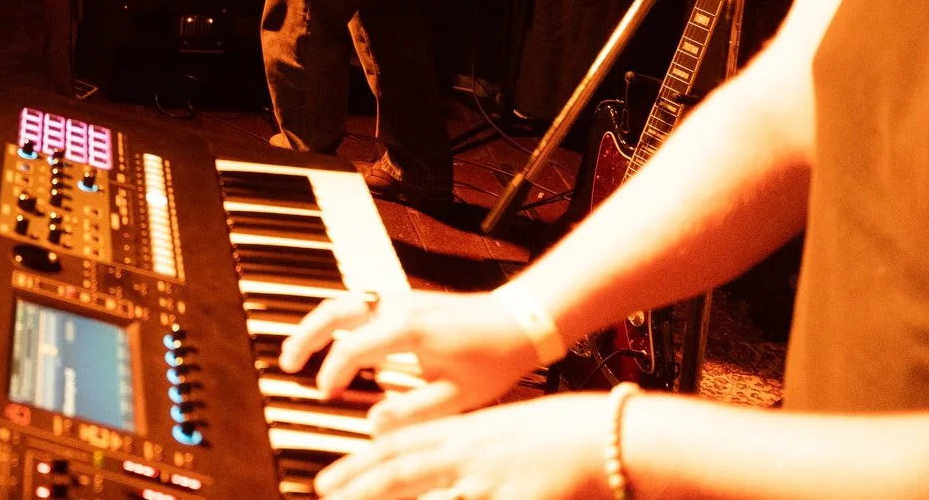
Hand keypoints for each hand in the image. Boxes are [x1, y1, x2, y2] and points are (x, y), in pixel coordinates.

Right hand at [283, 289, 546, 428]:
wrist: (518, 321)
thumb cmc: (493, 358)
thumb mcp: (457, 395)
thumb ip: (412, 411)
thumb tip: (372, 423)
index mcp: (407, 329)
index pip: (351, 348)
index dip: (333, 374)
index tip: (325, 395)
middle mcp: (397, 307)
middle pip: (334, 311)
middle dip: (304, 336)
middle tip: (286, 363)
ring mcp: (399, 299)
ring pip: (343, 302)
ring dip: (316, 324)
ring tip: (299, 349)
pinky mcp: (404, 300)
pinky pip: (358, 303)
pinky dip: (337, 319)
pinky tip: (335, 338)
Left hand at [310, 390, 612, 499]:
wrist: (604, 435)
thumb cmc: (554, 437)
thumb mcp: (496, 436)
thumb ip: (461, 451)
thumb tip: (437, 471)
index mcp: (461, 434)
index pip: (397, 448)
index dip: (358, 466)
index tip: (330, 482)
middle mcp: (466, 453)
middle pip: (399, 471)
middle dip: (357, 486)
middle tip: (324, 495)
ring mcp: (487, 478)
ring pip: (427, 493)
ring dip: (387, 498)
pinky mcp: (513, 497)